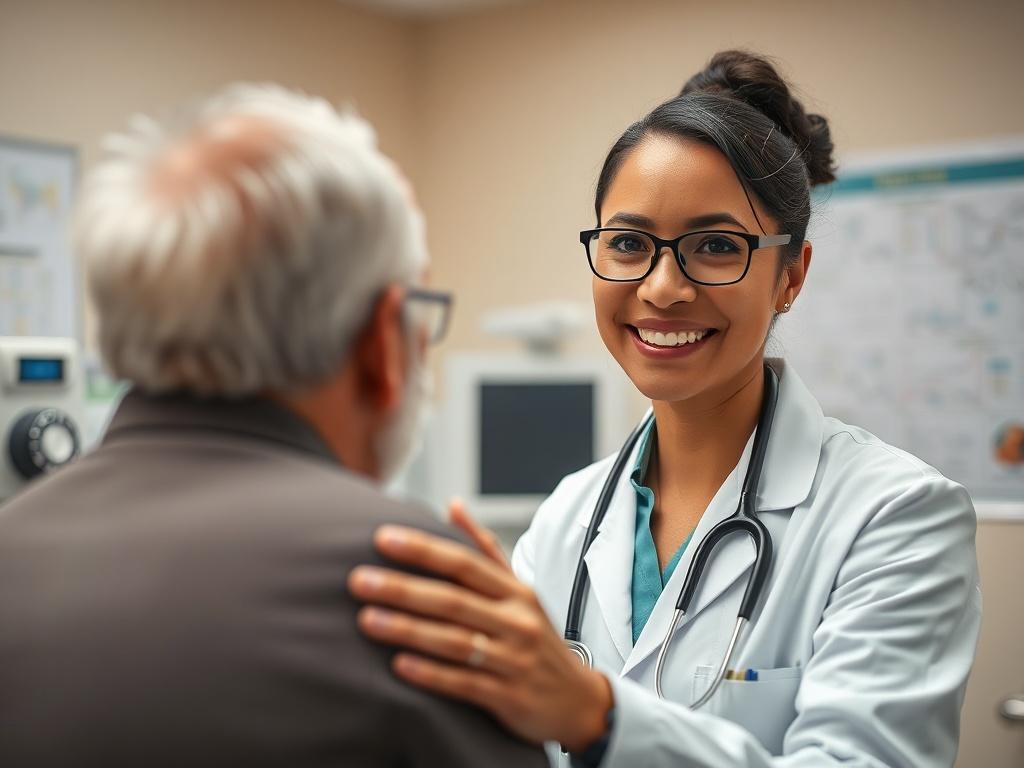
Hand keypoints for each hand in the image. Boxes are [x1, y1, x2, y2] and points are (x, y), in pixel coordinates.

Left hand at [348, 505, 612, 751]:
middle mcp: (517, 621)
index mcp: (515, 591)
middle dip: (403, 589)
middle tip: (358, 580)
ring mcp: (514, 660)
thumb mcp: (519, 590)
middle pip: (454, 600)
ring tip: (367, 620)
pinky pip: (465, 684)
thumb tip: (453, 504)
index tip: (382, 538)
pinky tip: (399, 666)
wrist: (577, 699)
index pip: (464, 563)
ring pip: (455, 641)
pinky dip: (431, 674)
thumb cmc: (536, 638)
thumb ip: (485, 549)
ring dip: (408, 630)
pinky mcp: (509, 697)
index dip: (423, 549)